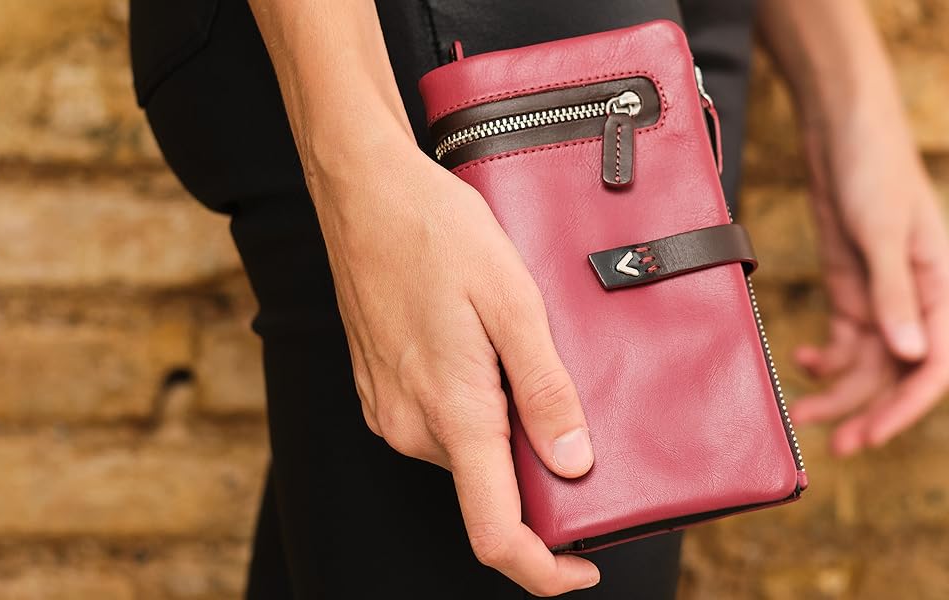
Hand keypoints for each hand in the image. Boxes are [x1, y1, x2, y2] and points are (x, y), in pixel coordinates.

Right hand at [315, 152, 599, 595]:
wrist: (364, 192)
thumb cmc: (439, 233)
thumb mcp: (514, 302)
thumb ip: (545, 390)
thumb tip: (574, 465)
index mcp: (452, 413)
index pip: (496, 531)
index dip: (543, 569)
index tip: (584, 569)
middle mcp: (412, 426)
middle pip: (488, 491)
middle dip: (537, 476)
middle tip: (574, 415)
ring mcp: (390, 412)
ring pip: (467, 456)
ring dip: (507, 434)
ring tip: (527, 363)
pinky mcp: (381, 393)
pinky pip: (442, 428)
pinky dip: (478, 414)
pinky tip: (492, 358)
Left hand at [786, 110, 948, 457]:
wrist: (841, 124)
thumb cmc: (874, 167)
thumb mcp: (882, 231)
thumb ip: (893, 294)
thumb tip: (908, 354)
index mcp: (942, 288)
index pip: (936, 366)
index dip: (906, 408)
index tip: (872, 435)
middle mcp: (918, 299)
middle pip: (899, 375)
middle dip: (870, 411)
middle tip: (837, 446)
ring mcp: (882, 295)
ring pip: (867, 363)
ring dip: (840, 392)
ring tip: (804, 415)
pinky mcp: (851, 286)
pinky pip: (844, 339)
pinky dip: (825, 358)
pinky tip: (801, 363)